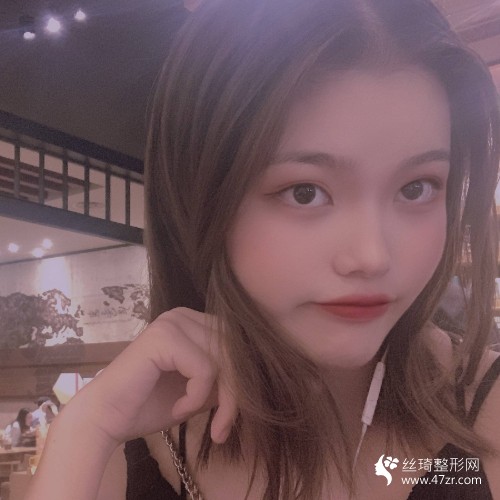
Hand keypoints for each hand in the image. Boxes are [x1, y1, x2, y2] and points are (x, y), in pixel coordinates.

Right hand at [62, 307, 236, 445]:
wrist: (106, 418)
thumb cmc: (151, 404)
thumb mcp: (200, 390)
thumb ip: (225, 379)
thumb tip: (257, 379)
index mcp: (193, 322)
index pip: (235, 344)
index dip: (241, 381)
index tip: (229, 418)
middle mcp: (184, 315)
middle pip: (234, 349)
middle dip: (235, 393)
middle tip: (222, 427)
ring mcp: (173, 322)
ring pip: (225, 359)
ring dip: (218, 398)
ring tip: (189, 415)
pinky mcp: (164, 337)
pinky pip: (205, 368)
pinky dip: (196, 396)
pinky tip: (177, 408)